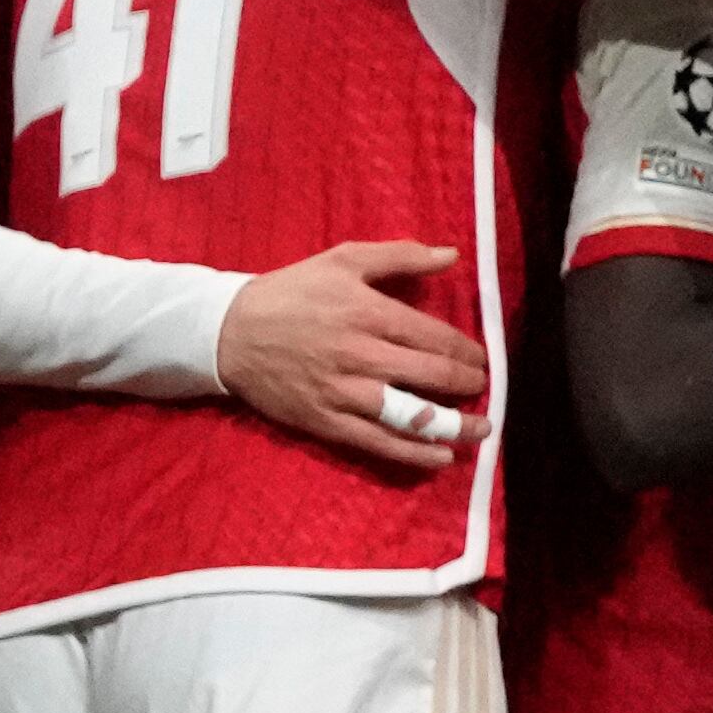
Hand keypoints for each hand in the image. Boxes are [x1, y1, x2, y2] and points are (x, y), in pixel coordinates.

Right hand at [215, 240, 490, 468]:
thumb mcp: (344, 259)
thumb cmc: (292, 292)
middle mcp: (360, 355)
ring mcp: (343, 393)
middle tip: (482, 386)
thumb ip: (401, 257)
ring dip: (453, 425)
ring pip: (409, 415)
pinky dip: (412, 452)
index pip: (434, 337)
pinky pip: (377, 442)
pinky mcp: (325, 421)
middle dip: (467, 384)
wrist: (230, 332)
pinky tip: (440, 457)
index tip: (481, 358)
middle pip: (430, 375)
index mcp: (368, 312)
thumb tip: (452, 255)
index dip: (466, 351)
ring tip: (480, 430)